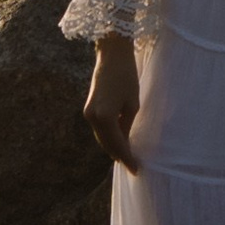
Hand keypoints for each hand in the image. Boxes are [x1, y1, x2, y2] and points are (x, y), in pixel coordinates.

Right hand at [83, 38, 141, 171]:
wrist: (111, 56)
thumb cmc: (127, 76)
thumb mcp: (133, 104)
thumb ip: (127, 125)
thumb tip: (125, 140)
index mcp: (105, 118)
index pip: (118, 145)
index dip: (127, 158)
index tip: (136, 169)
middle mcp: (93, 118)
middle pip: (107, 144)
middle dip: (119, 155)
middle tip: (132, 166)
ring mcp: (88, 113)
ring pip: (102, 137)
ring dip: (113, 147)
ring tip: (126, 156)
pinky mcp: (88, 108)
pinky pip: (99, 129)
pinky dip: (108, 136)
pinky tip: (118, 140)